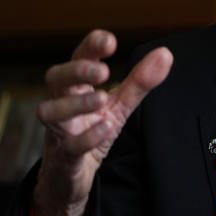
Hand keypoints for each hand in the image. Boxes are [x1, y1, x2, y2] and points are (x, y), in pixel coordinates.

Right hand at [32, 30, 172, 215]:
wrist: (72, 175)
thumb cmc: (92, 130)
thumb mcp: (120, 105)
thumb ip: (140, 81)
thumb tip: (165, 54)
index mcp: (77, 86)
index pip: (78, 58)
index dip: (90, 47)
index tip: (109, 40)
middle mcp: (62, 103)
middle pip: (55, 78)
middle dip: (76, 70)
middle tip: (102, 71)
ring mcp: (60, 130)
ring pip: (50, 111)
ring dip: (76, 103)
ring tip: (102, 99)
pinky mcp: (64, 157)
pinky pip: (69, 145)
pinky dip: (87, 136)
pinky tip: (106, 127)